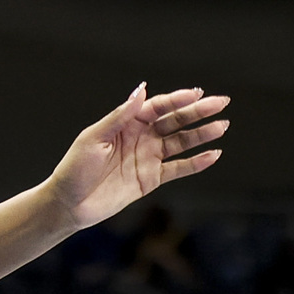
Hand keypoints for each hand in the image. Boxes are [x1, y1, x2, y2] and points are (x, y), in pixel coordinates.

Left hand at [47, 84, 228, 230]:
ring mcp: (147, 157)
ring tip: (222, 125)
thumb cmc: (75, 167)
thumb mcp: (94, 138)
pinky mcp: (151, 178)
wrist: (70, 202)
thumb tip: (141, 91)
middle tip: (221, 102)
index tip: (197, 93)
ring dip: (201, 134)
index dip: (176, 99)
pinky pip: (179, 169)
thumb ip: (119, 117)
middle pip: (173, 121)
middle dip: (197, 112)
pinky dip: (196, 162)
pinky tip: (213, 155)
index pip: (155, 107)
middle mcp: (139, 137)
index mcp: (124, 123)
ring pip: (180, 142)